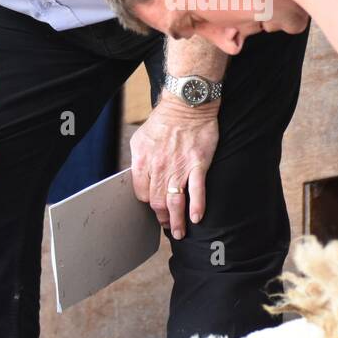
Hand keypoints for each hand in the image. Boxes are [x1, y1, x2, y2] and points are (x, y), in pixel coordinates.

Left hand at [130, 95, 219, 239]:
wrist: (187, 105)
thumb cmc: (164, 120)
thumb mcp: (141, 139)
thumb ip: (140, 161)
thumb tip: (140, 178)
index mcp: (143, 161)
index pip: (142, 193)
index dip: (148, 203)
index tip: (155, 208)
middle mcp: (159, 167)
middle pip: (158, 202)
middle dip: (162, 218)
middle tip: (167, 227)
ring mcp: (179, 167)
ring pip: (175, 201)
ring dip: (177, 221)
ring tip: (180, 232)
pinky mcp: (198, 164)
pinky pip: (197, 190)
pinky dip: (197, 207)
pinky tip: (197, 218)